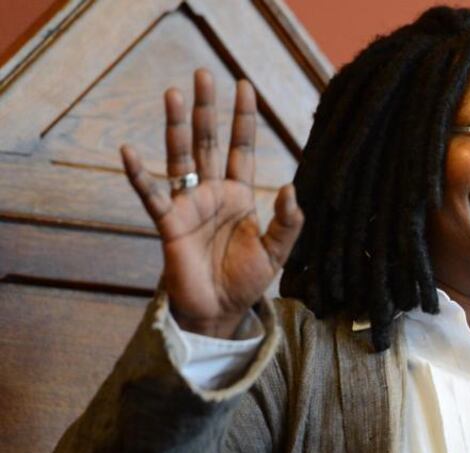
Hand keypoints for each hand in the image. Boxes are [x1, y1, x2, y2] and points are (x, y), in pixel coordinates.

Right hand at [120, 69, 303, 337]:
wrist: (219, 311)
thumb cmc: (246, 281)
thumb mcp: (277, 252)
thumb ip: (288, 222)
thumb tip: (292, 188)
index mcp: (239, 195)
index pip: (241, 148)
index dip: (243, 119)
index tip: (245, 86)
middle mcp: (212, 193)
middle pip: (207, 142)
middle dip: (206, 109)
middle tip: (203, 73)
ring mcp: (188, 205)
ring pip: (180, 158)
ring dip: (176, 127)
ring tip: (173, 94)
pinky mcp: (169, 224)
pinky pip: (151, 195)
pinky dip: (139, 175)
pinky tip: (128, 151)